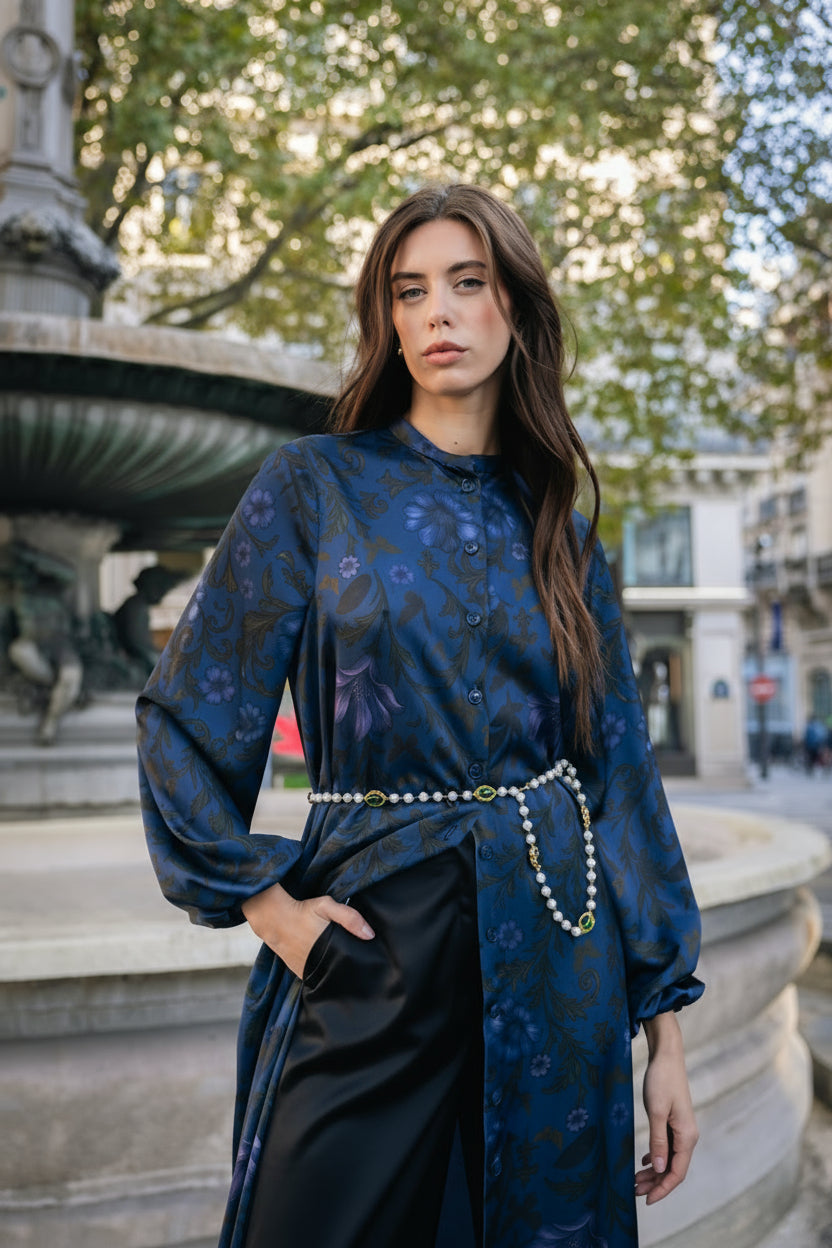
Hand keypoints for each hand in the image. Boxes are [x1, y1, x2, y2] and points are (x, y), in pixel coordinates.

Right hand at [241, 881, 374, 977]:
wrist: (274, 919)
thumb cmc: (302, 911)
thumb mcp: (326, 906)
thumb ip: (349, 917)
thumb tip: (370, 935)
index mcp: (329, 948)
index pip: (352, 962)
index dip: (361, 961)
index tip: (369, 960)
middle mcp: (320, 963)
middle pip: (342, 970)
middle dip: (351, 967)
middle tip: (357, 960)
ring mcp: (309, 971)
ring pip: (330, 976)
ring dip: (337, 971)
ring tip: (343, 964)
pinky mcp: (301, 973)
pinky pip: (317, 977)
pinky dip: (323, 974)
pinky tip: (327, 965)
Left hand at [636, 1012, 697, 1204]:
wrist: (667, 1056)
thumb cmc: (661, 1081)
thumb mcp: (656, 1111)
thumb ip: (658, 1141)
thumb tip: (658, 1168)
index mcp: (687, 1137)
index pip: (677, 1173)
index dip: (662, 1189)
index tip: (646, 1200)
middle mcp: (687, 1136)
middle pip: (672, 1169)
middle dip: (654, 1183)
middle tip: (633, 1191)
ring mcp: (681, 1130)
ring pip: (668, 1159)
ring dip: (653, 1171)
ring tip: (635, 1180)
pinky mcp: (674, 1122)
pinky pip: (667, 1147)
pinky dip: (655, 1157)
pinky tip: (643, 1161)